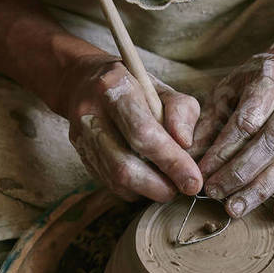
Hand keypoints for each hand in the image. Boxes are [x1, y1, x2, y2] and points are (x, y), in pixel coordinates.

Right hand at [64, 56, 202, 201]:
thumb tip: (185, 143)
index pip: (143, 133)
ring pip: (114, 179)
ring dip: (146, 191)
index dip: (171, 161)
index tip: (193, 181)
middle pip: (123, 165)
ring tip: (167, 185)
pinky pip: (108, 183)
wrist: (85, 81)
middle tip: (181, 188)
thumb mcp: (163, 88)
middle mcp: (90, 113)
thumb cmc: (134, 86)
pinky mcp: (80, 154)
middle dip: (157, 186)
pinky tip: (148, 181)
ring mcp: (80, 136)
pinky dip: (133, 190)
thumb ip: (181, 111)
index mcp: (114, 87)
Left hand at [192, 53, 273, 219]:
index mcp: (273, 76)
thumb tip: (188, 156)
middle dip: (241, 172)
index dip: (223, 150)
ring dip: (263, 188)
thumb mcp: (228, 89)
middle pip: (273, 141)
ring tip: (236, 209)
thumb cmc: (255, 83)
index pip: (247, 120)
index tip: (202, 172)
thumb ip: (209, 120)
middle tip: (215, 194)